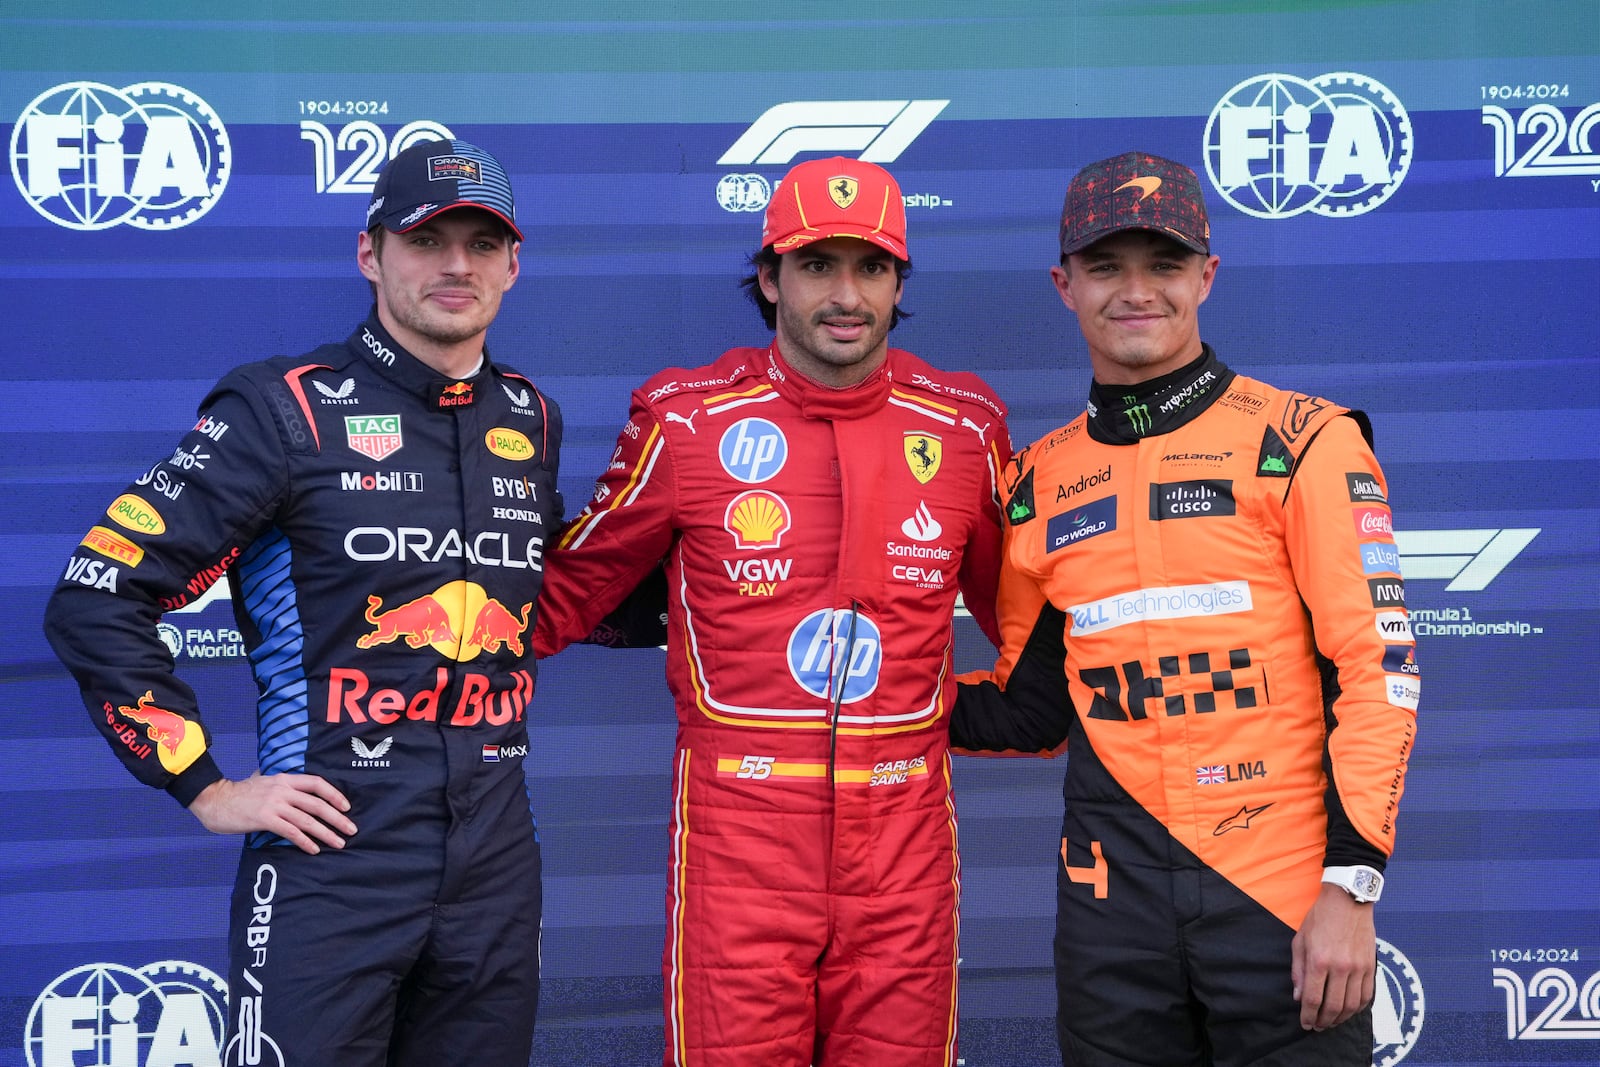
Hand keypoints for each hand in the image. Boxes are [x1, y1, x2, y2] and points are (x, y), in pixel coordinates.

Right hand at [189, 772, 355, 854]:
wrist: (215, 800)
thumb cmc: (240, 793)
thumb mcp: (264, 781)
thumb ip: (281, 784)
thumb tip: (296, 788)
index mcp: (285, 779)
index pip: (317, 784)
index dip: (335, 795)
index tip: (347, 807)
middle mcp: (282, 789)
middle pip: (317, 804)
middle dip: (337, 818)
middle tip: (351, 830)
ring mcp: (274, 804)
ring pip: (307, 820)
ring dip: (326, 833)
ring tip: (338, 843)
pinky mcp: (264, 819)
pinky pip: (291, 831)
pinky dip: (305, 841)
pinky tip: (314, 849)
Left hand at [1291, 882, 1375, 1030]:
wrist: (1348, 900)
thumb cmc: (1320, 918)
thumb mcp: (1300, 941)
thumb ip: (1298, 971)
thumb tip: (1298, 996)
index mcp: (1319, 961)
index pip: (1313, 999)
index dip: (1308, 1016)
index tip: (1305, 1024)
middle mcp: (1340, 967)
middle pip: (1333, 1007)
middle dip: (1324, 1021)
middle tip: (1318, 1026)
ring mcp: (1358, 968)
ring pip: (1352, 1005)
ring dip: (1341, 1018)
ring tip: (1331, 1022)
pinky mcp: (1371, 966)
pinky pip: (1367, 995)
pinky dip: (1358, 1008)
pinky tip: (1349, 1010)